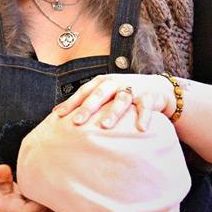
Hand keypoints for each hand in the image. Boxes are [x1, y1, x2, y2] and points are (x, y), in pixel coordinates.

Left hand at [53, 74, 173, 130]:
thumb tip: (55, 114)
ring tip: (105, 126)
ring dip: (113, 112)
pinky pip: (146, 107)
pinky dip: (144, 117)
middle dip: (88, 107)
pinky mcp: (149, 97)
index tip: (59, 116)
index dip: (71, 103)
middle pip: (100, 94)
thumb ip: (83, 102)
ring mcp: (133, 89)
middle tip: (77, 121)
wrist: (156, 88)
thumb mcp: (103, 94)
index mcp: (101, 82)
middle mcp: (115, 84)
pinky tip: (141, 129)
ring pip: (122, 100)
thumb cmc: (122, 93)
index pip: (83, 92)